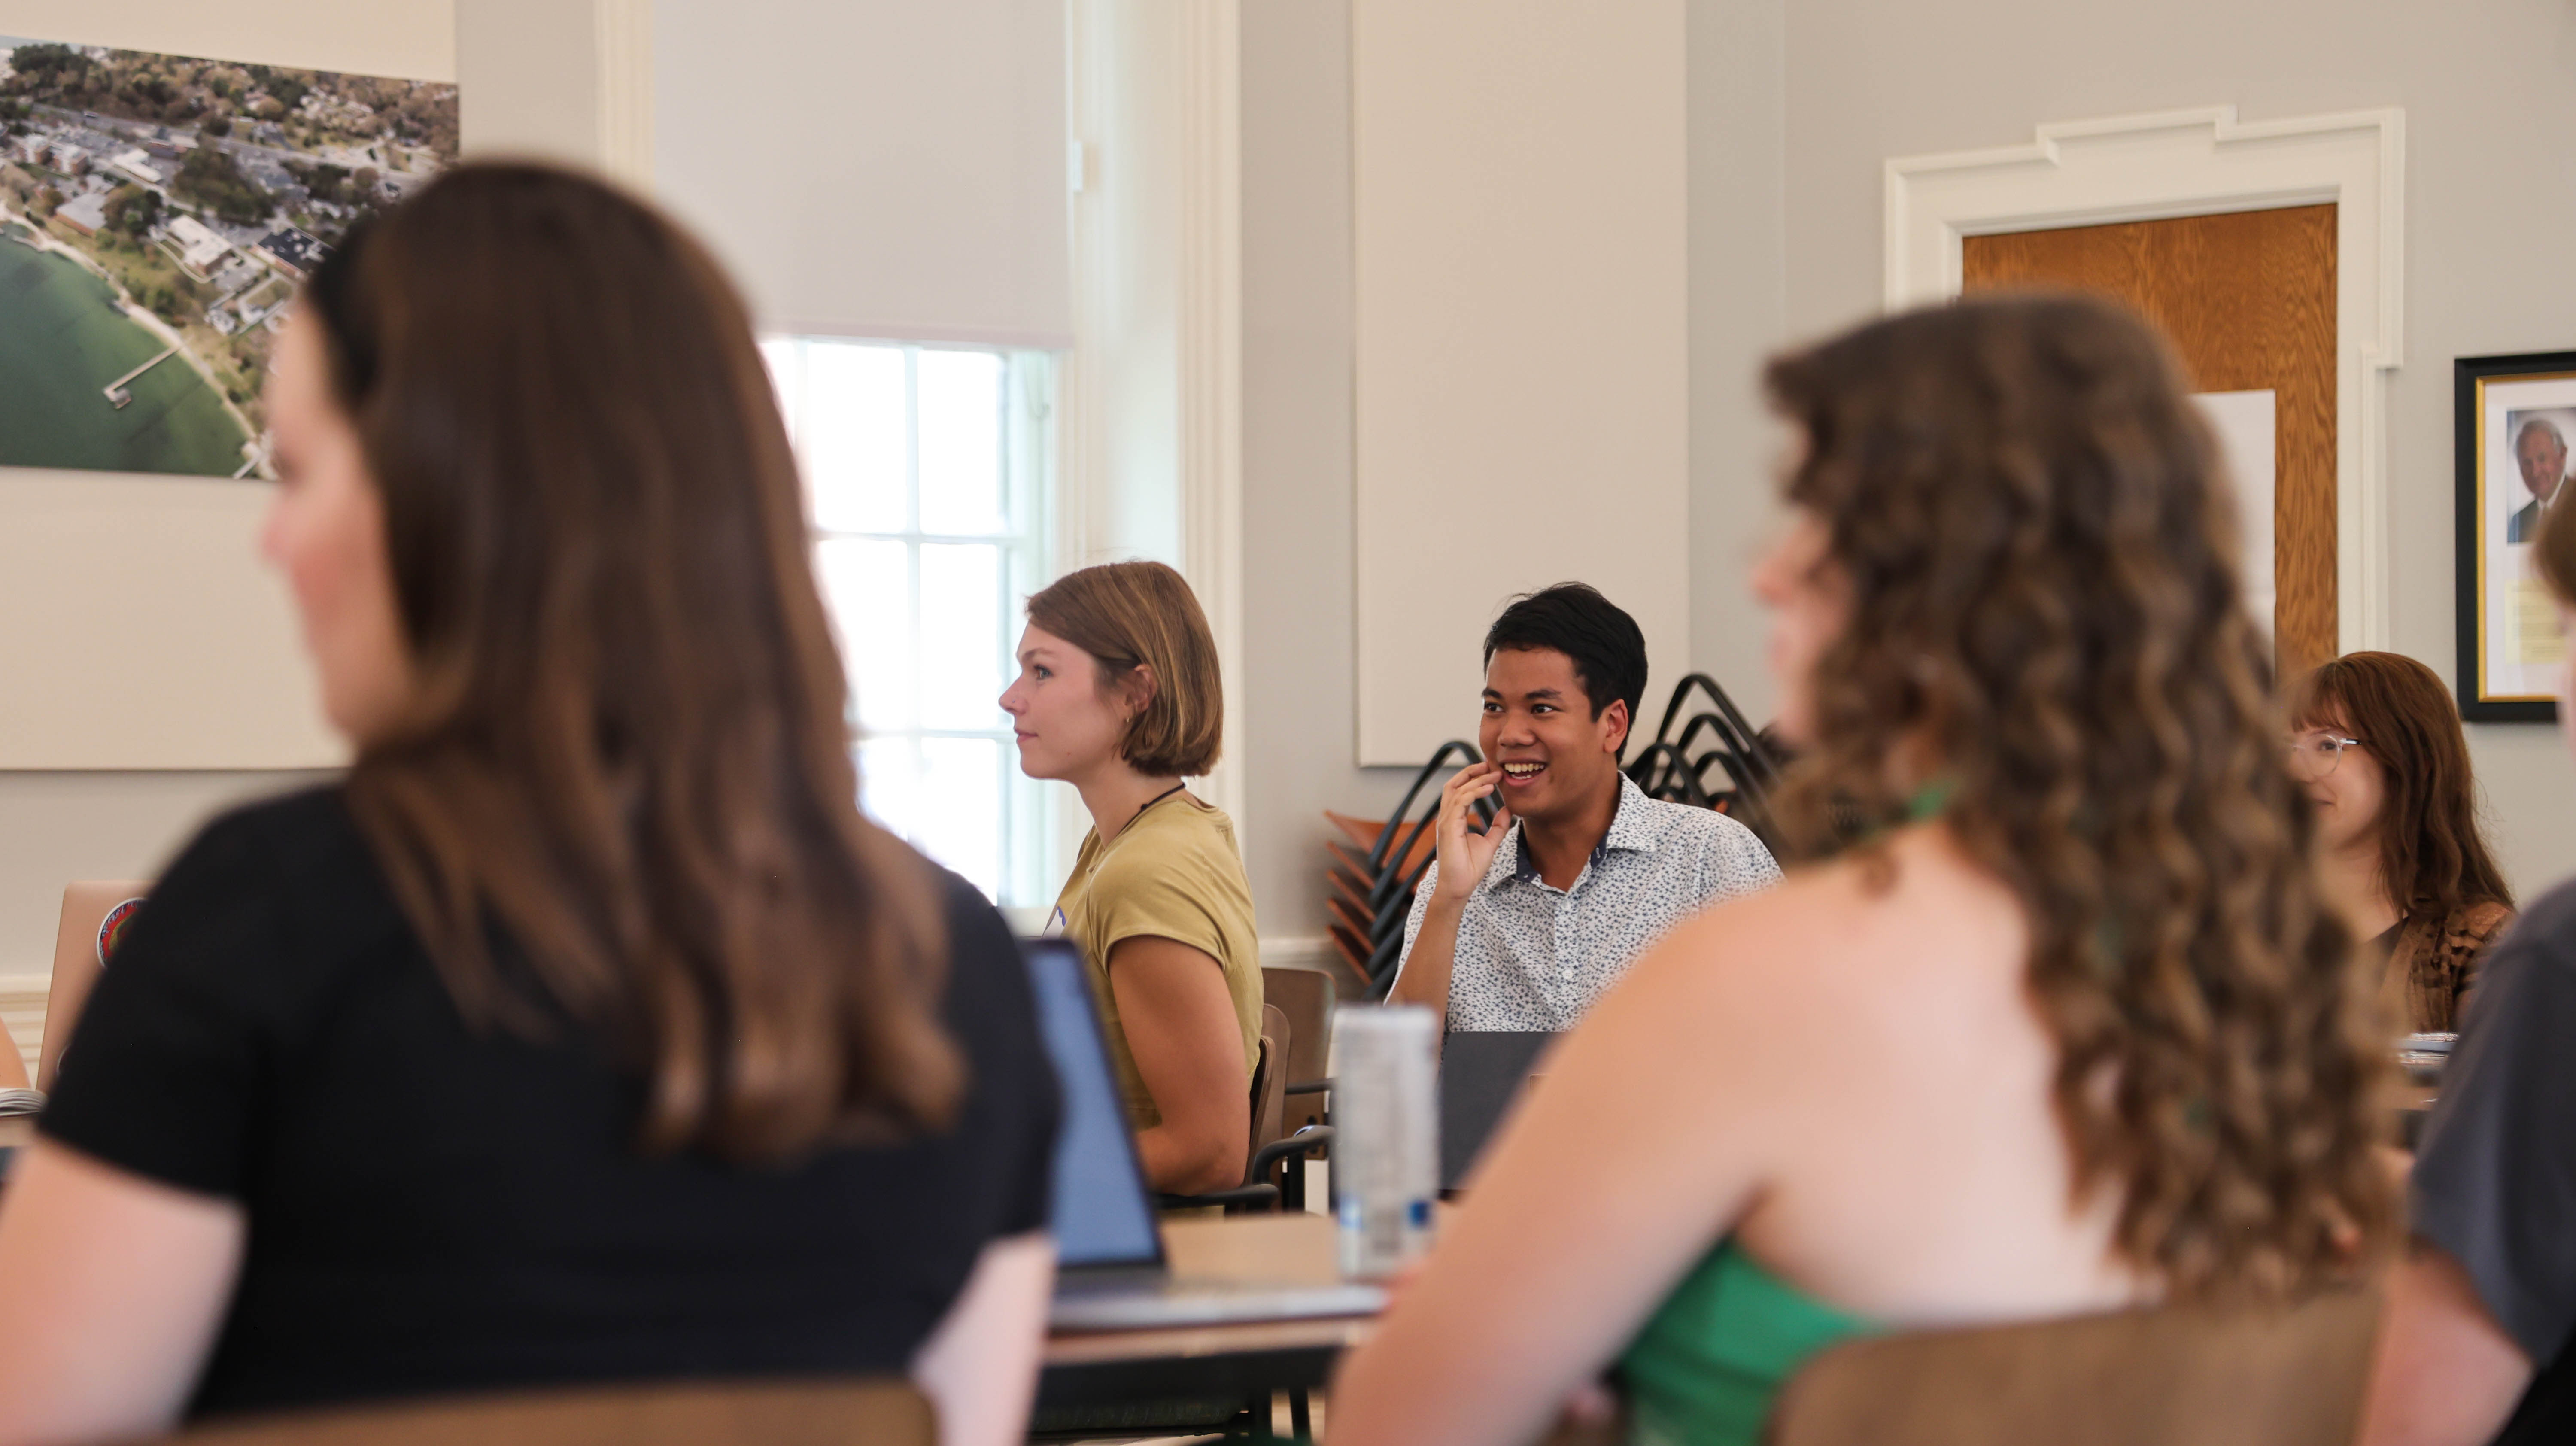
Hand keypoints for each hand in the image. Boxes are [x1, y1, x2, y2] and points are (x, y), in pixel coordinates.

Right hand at [1431, 763, 1511, 905]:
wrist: (1459, 887)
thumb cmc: (1470, 868)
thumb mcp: (1490, 842)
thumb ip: (1498, 826)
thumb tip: (1508, 810)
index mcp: (1454, 819)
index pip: (1460, 791)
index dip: (1474, 778)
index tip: (1491, 772)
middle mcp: (1447, 817)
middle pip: (1453, 784)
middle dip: (1471, 772)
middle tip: (1491, 765)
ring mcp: (1446, 822)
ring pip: (1457, 790)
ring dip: (1476, 780)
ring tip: (1495, 775)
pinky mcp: (1448, 828)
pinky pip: (1460, 802)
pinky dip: (1474, 792)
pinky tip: (1488, 789)